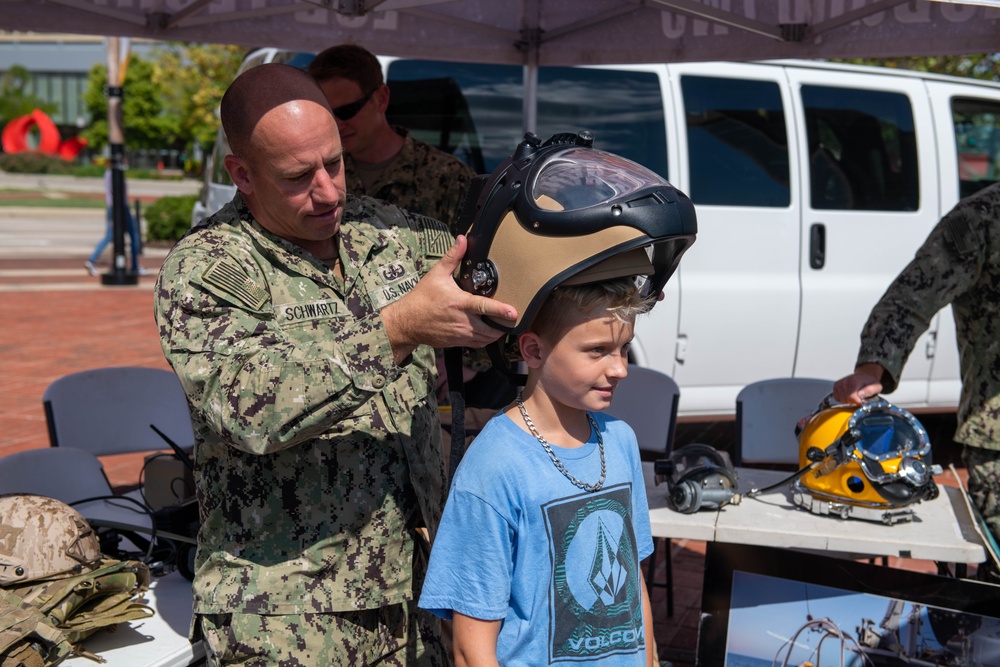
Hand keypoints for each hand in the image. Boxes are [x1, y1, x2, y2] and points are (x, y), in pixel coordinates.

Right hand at [383, 235, 516, 362]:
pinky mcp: (457, 343)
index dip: (500, 310)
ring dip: (496, 333)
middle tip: (510, 318)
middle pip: (491, 328)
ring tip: (502, 324)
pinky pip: (478, 344)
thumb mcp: (436, 274)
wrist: (407, 322)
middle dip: (503, 325)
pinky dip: (486, 340)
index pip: (484, 307)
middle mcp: (462, 321)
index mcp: (459, 302)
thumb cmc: (422, 298)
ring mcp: (460, 334)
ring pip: (486, 339)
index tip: (513, 312)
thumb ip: (452, 257)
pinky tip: (488, 332)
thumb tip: (462, 239)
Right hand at [832, 363, 884, 404]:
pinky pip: (837, 398)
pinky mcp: (836, 386)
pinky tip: (848, 395)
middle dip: (853, 402)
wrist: (864, 376)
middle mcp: (845, 380)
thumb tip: (860, 395)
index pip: (851, 396)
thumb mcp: (876, 386)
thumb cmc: (870, 383)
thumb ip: (870, 391)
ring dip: (848, 401)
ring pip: (841, 400)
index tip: (862, 401)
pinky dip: (843, 399)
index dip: (857, 401)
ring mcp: (839, 383)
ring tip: (854, 396)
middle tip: (859, 398)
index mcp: (854, 380)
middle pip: (846, 399)